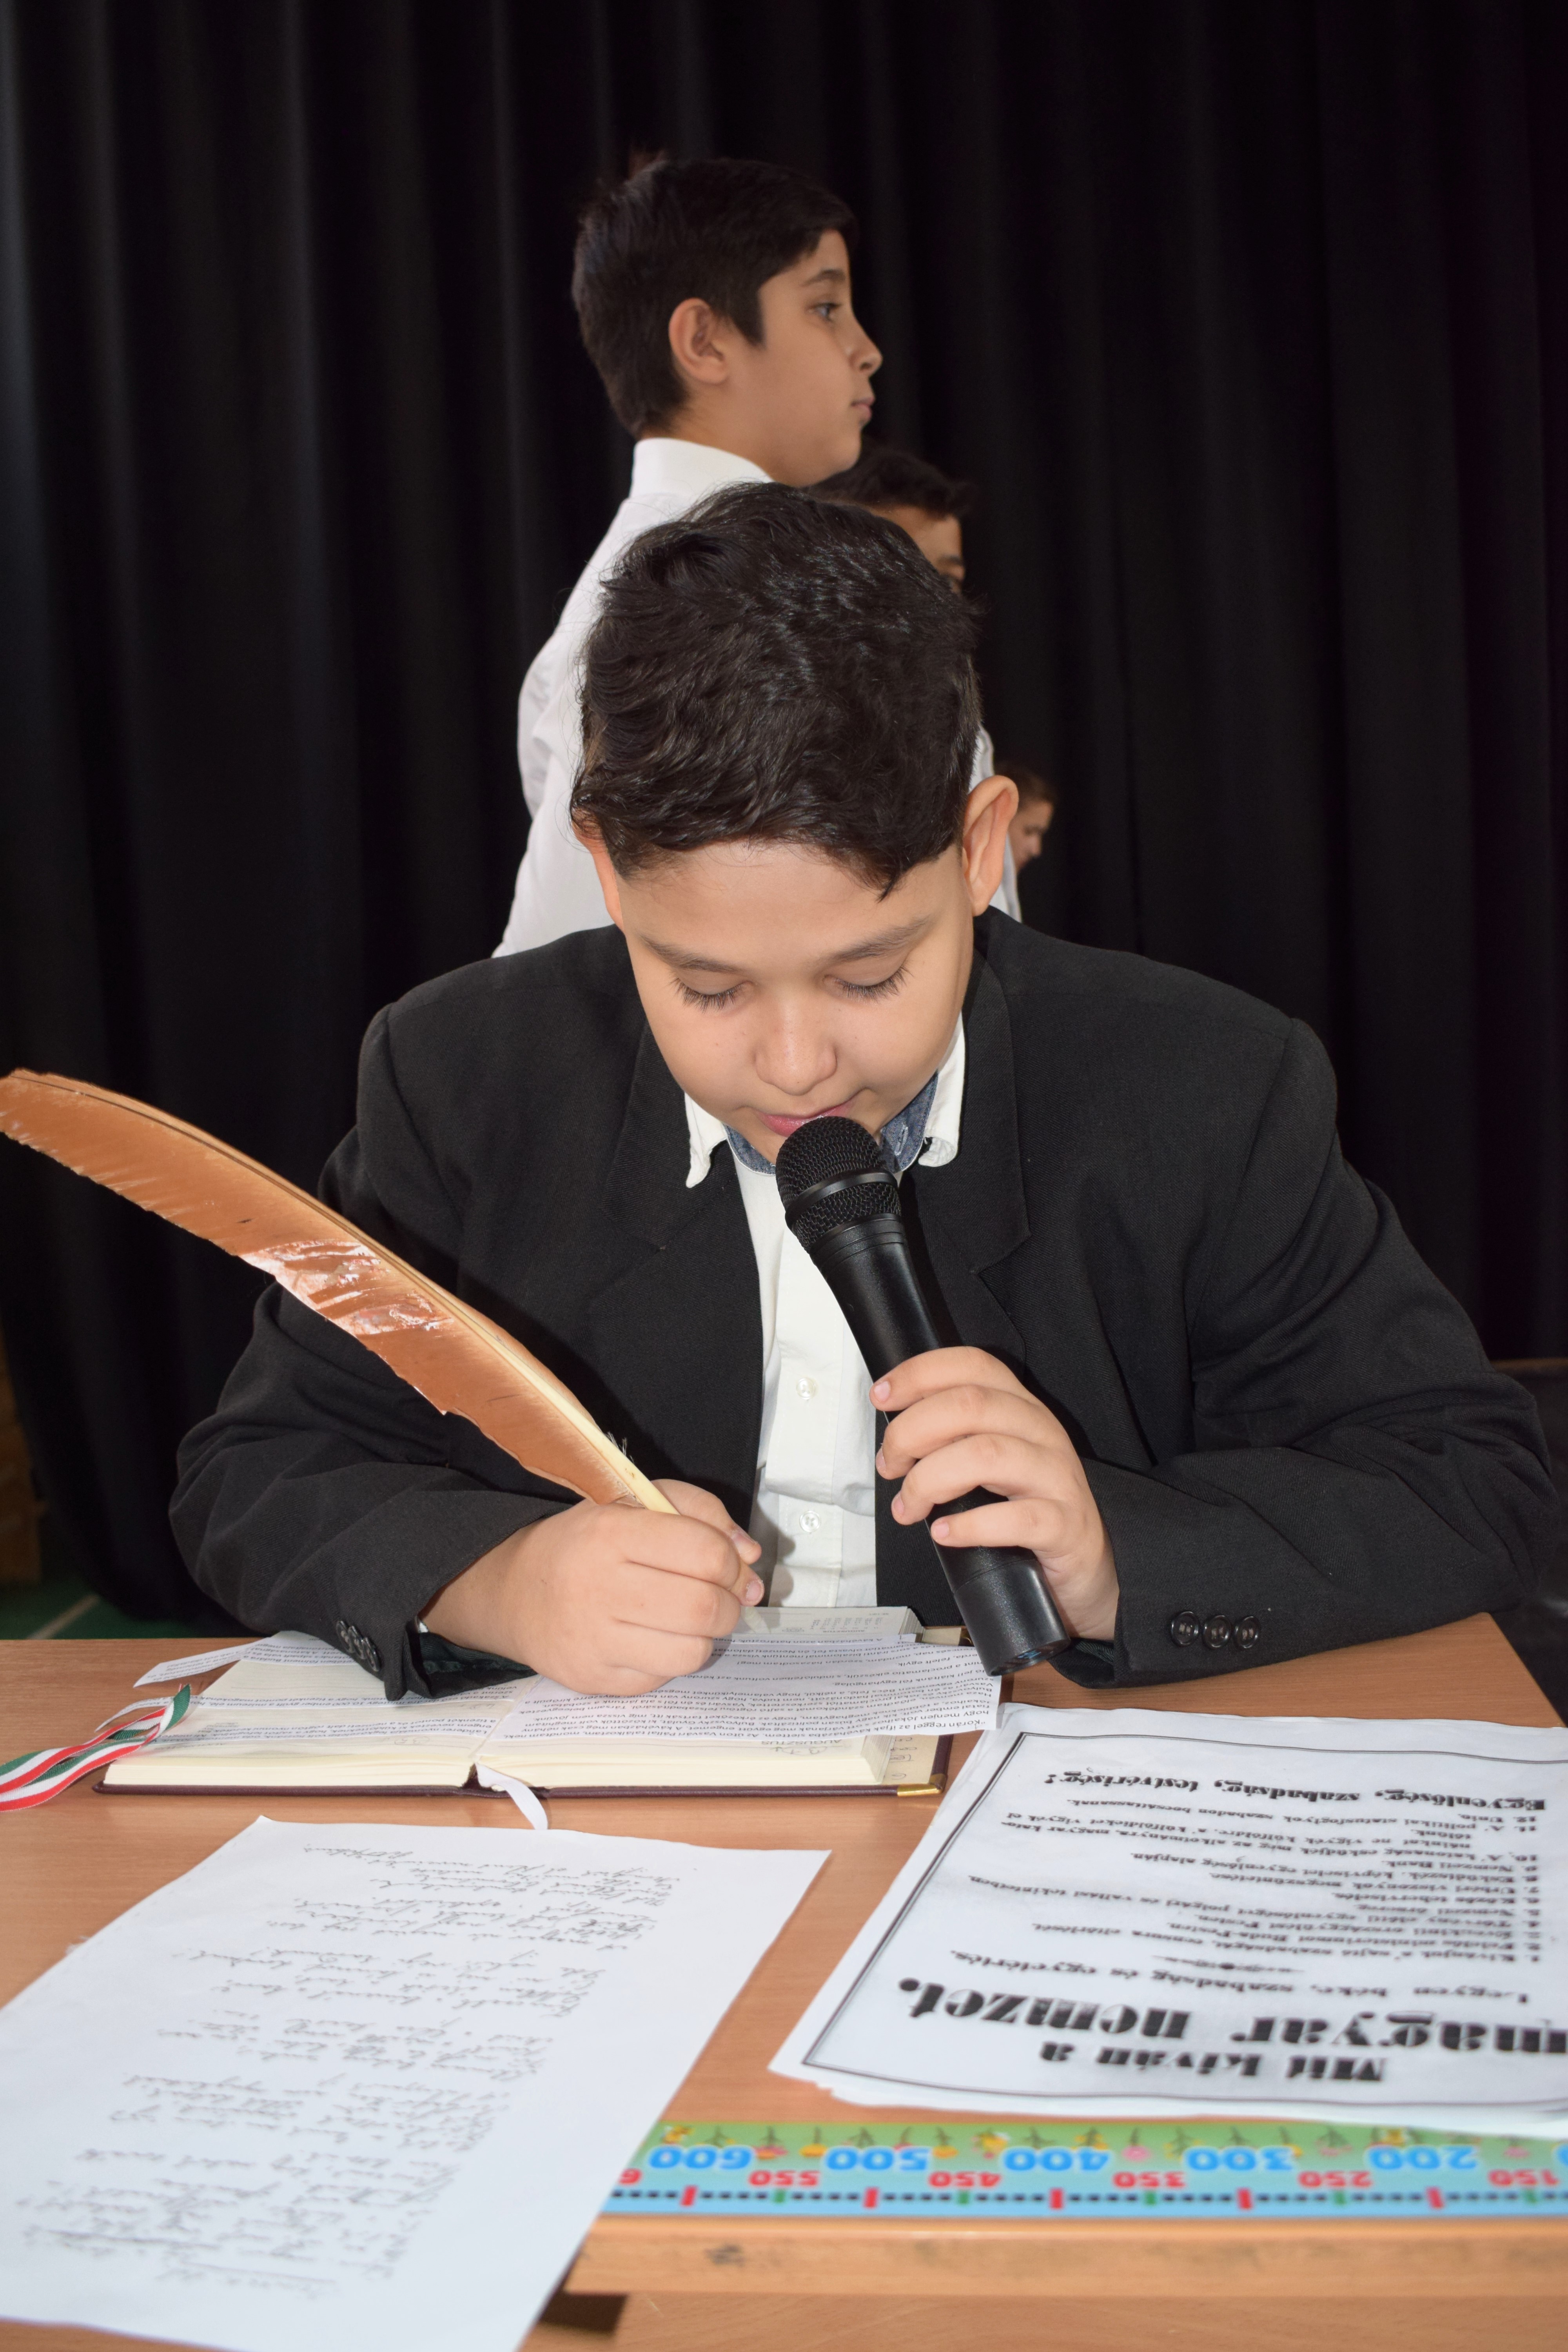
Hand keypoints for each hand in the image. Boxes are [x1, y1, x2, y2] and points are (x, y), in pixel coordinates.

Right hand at [421, 1479, 763, 1693]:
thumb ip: (700, 1511)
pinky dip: (672, 1658)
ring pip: (693, 1652)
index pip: (707, 1553)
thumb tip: (750, 1555)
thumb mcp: (635, 1500)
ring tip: (690, 1617)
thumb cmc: (586, 1544)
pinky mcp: (593, 1679)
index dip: (732, 1560)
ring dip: (707, 1635)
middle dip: (730, 1603)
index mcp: (611, 1533)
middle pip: (705, 1608)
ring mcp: (593, 1640)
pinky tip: (654, 1636)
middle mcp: (598, 1587)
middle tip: (721, 1595)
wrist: (516, 1591)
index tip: (729, 1563)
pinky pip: (663, 1678)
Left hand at [873, 1348, 1117, 1641]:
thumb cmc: (1028, 1509)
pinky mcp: (1065, 1524)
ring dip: (930, 1479)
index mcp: (1021, 1409)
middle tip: (890, 1466)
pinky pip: (1018, 1518)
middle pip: (970, 1405)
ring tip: (910, 1506)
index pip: (973, 1366)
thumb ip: (953, 1438)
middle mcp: (1041, 1433)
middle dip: (912, 1431)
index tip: (882, 1396)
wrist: (1088, 1566)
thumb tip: (895, 1437)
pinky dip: (971, 1525)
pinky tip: (945, 1534)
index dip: (920, 1373)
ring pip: (987, 1454)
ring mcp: (1057, 1477)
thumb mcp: (991, 1461)